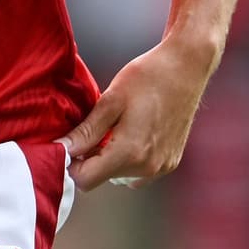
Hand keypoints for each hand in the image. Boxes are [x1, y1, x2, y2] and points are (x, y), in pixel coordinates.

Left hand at [60, 39, 215, 190]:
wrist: (186, 69)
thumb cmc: (146, 78)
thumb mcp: (110, 101)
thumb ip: (86, 132)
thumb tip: (62, 150)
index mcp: (129, 153)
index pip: (86, 180)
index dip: (72, 163)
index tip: (72, 142)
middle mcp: (147, 168)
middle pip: (103, 177)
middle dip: (93, 157)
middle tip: (98, 125)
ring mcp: (161, 168)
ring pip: (120, 176)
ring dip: (112, 158)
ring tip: (118, 126)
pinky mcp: (170, 163)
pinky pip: (139, 170)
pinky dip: (130, 157)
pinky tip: (135, 130)